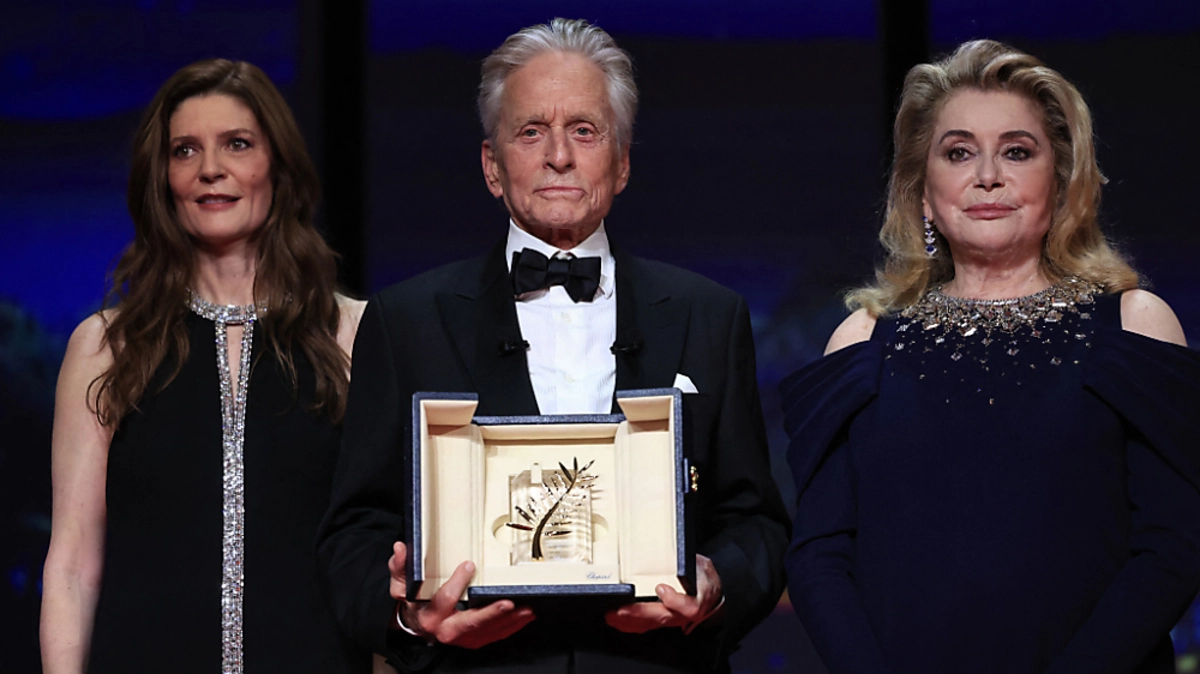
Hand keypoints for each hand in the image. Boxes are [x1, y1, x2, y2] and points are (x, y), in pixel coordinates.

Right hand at [387, 541, 535, 648]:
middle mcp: (446, 630)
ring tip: (526, 609)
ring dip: (509, 621)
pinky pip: (495, 635)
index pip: (444, 599)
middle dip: (490, 614)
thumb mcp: (402, 583)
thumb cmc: (414, 602)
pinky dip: (512, 627)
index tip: (469, 565)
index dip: (456, 583)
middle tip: (507, 603)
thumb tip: (401, 548)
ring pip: (487, 631)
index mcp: (431, 615)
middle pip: (470, 622)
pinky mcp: (475, 640)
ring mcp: (463, 637)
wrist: (418, 624)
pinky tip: (525, 616)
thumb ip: (401, 566)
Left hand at [605, 553, 722, 634]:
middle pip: (662, 617)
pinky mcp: (662, 621)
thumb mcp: (702, 566)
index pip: (689, 607)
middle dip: (639, 614)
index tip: (660, 588)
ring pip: (651, 623)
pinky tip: (616, 621)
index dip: (675, 600)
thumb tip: (674, 554)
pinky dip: (629, 624)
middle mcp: (683, 614)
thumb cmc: (704, 578)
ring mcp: (672, 619)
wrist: (710, 595)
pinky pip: (646, 625)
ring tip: (612, 615)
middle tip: (620, 610)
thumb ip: (690, 563)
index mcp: (698, 599)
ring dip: (630, 621)